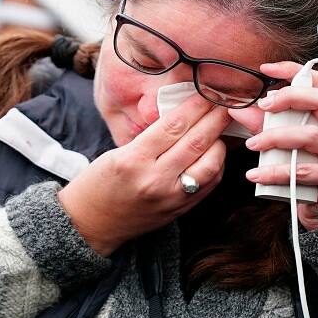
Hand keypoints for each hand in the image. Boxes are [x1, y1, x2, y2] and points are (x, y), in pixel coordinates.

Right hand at [59, 94, 229, 255]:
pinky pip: (209, 184)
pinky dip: (217, 165)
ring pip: (210, 164)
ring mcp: (170, 198)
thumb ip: (152, 137)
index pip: (173, 126)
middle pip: (196, 142)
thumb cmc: (100, 182)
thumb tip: (184, 115)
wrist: (91, 223)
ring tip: (221, 128)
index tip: (207, 94)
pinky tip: (215, 153)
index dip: (195, 106)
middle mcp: (155, 179)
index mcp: (134, 159)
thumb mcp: (119, 152)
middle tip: (226, 103)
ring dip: (220, 142)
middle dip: (214, 119)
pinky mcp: (179, 210)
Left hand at [230, 61, 317, 230]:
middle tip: (264, 106)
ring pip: (312, 136)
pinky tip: (257, 174)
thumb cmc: (312, 172)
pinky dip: (277, 171)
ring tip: (252, 144)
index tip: (266, 70)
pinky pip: (306, 171)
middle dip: (292, 97)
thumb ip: (268, 125)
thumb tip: (238, 109)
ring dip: (277, 137)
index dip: (295, 71)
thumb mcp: (291, 146)